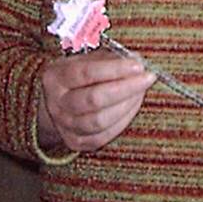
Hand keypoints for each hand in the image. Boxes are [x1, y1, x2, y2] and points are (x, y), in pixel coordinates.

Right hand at [36, 51, 153, 156]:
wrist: (56, 104)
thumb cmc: (76, 78)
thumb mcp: (84, 61)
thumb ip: (108, 59)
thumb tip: (135, 60)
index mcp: (56, 77)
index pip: (86, 73)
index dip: (115, 69)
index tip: (138, 65)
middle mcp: (57, 104)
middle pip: (94, 99)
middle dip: (126, 88)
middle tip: (146, 79)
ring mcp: (65, 125)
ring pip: (99, 121)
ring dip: (127, 105)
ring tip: (140, 91)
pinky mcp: (76, 142)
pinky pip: (103, 136)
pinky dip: (122, 121)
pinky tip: (132, 106)